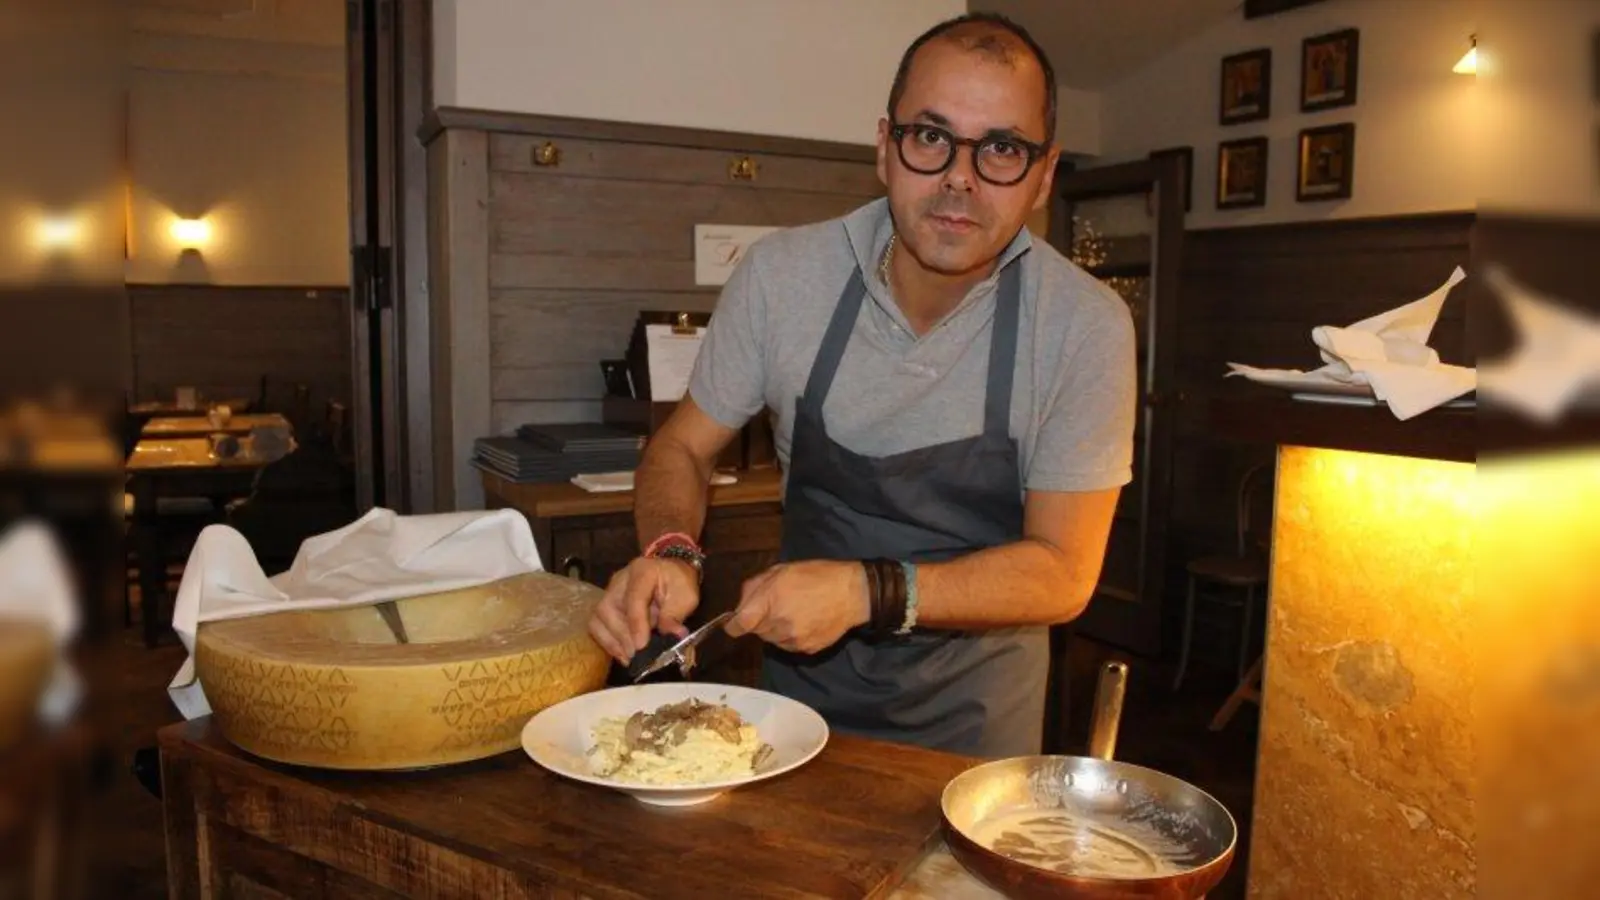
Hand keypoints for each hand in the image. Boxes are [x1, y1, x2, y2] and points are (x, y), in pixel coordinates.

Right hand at [588, 557, 700, 664]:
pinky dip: (608, 642)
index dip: (636, 624)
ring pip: (598, 618)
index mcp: (643, 571)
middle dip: (622, 636)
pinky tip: (623, 655)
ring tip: (630, 657)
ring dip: (613, 642)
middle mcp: (619, 580)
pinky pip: (596, 625)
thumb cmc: (678, 584)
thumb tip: (673, 636)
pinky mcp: (605, 605)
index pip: (633, 598)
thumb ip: (676, 615)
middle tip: (637, 655)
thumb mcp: (686, 596)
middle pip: (608, 608)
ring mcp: (608, 592)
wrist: (669, 574)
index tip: (641, 646)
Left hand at [725, 560, 870, 653]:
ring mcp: (793, 639)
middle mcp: (779, 623)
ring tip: (794, 612)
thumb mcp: (782, 570)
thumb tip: (740, 604)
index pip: (739, 624)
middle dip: (760, 620)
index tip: (735, 622)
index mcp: (770, 599)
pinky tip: (804, 621)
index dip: (734, 624)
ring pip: (771, 640)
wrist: (852, 594)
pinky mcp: (805, 649)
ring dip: (775, 629)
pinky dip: (790, 636)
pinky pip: (788, 646)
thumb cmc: (817, 576)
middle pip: (756, 631)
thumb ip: (755, 586)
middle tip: (777, 605)